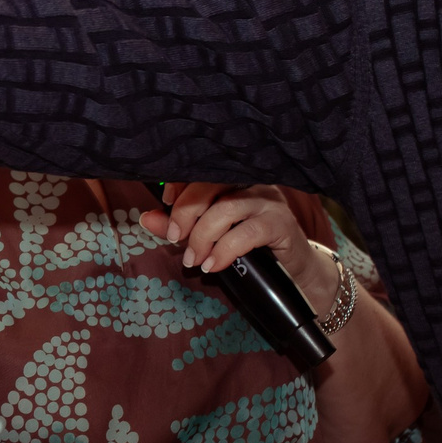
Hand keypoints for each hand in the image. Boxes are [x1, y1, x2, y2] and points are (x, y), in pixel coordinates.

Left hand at [138, 183, 338, 302]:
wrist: (294, 274)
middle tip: (176, 238)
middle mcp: (253, 183)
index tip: (165, 201)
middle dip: (186, 211)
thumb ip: (180, 227)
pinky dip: (224, 250)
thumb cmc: (251, 250)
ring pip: (227, 207)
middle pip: (212, 183)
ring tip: (193, 259)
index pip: (203, 168)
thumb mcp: (210, 238)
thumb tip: (147, 218)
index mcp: (235, 179)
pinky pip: (247, 232)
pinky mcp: (282, 224)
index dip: (180, 181)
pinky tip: (213, 265)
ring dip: (203, 235)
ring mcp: (269, 202)